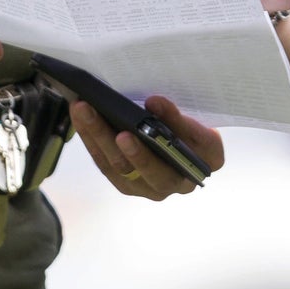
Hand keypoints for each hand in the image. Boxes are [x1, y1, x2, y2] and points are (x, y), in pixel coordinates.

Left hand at [72, 95, 224, 199]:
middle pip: (154, 168)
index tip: (155, 101)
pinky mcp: (128, 185)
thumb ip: (175, 114)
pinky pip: (106, 166)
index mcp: (209, 160)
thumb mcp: (193, 117)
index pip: (198, 144)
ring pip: (122, 167)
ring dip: (100, 136)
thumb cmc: (188, 128)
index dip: (178, 124)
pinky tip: (81, 121)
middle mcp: (180, 182)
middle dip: (132, 145)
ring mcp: (151, 187)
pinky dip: (92, 142)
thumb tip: (152, 103)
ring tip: (84, 110)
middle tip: (113, 123)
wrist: (178, 144)